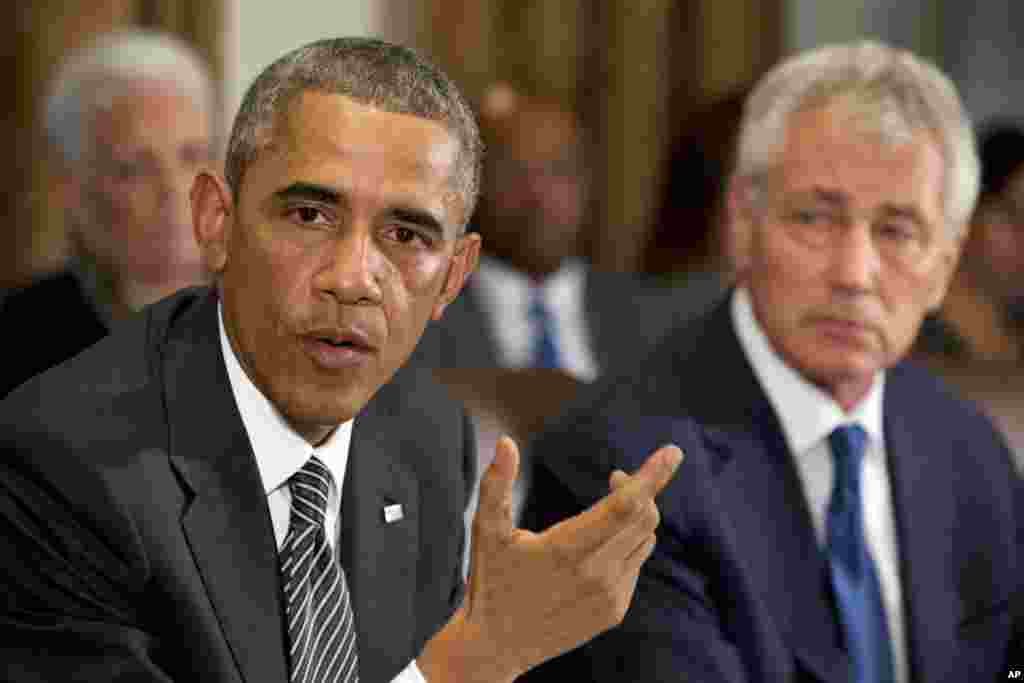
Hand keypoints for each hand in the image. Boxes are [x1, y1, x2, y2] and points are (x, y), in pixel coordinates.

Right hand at [419, 435, 682, 681]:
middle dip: (639, 488)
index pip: (624, 507)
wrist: (496, 646)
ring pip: (644, 540)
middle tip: (616, 476)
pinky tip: (598, 549)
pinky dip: (627, 546)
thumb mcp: (486, 530)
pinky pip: (636, 565)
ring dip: (635, 517)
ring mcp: (608, 596)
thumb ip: (496, 483)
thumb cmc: (490, 582)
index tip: (672, 452)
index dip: (651, 477)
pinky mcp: (614, 611)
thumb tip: (505, 441)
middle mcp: (595, 574)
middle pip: (643, 518)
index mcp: (566, 550)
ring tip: (607, 510)